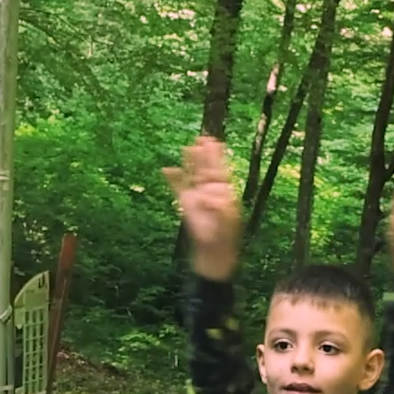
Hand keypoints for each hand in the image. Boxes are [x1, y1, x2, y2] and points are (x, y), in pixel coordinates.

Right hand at [163, 137, 241, 280]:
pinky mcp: (186, 204)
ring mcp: (198, 196)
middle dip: (205, 154)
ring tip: (188, 147)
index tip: (216, 142)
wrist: (213, 255)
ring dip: (191, 162)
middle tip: (202, 137)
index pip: (221, 170)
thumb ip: (220, 208)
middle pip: (207, 168)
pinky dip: (173, 179)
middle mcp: (211, 192)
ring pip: (193, 174)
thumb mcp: (226, 223)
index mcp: (225, 193)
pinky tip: (167, 169)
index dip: (218, 156)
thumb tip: (209, 196)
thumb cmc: (225, 239)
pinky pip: (178, 188)